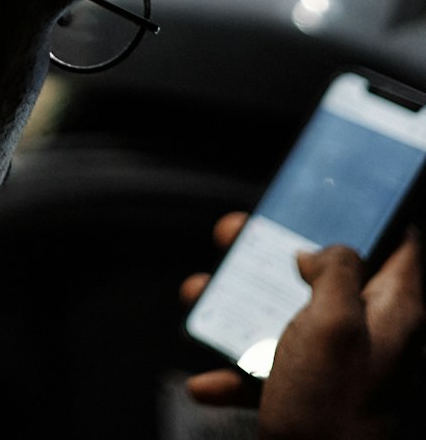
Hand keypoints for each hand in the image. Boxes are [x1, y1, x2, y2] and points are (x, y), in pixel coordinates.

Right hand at [181, 215, 423, 439]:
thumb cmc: (331, 412)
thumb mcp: (335, 325)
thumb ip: (336, 271)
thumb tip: (321, 250)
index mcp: (392, 312)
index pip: (401, 244)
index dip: (371, 212)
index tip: (332, 189)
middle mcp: (368, 334)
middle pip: (324, 271)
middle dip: (274, 251)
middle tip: (235, 235)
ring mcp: (334, 367)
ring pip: (284, 313)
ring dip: (236, 304)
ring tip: (200, 297)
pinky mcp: (305, 396)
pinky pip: (264, 367)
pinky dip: (233, 368)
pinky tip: (210, 378)